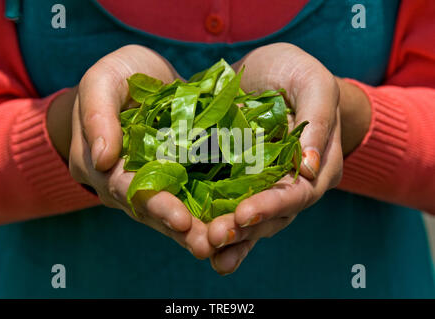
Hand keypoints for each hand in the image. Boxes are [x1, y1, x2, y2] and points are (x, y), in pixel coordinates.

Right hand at [63, 45, 213, 258]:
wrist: (141, 77)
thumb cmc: (116, 76)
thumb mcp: (102, 80)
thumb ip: (98, 115)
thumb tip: (103, 159)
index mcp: (100, 164)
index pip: (125, 189)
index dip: (153, 204)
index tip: (180, 220)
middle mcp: (123, 182)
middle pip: (151, 210)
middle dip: (179, 228)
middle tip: (207, 245)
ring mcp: (151, 183)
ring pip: (171, 211)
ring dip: (195, 230)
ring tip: (221, 244)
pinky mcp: (177, 176)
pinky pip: (190, 198)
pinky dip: (206, 212)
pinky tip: (229, 224)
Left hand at [207, 43, 348, 274]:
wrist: (269, 70)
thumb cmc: (297, 73)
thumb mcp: (313, 83)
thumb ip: (318, 121)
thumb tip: (311, 169)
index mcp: (318, 164)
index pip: (298, 193)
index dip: (272, 206)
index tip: (244, 214)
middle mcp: (294, 182)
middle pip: (273, 215)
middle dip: (244, 230)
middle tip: (216, 239)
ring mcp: (266, 184)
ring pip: (252, 218)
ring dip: (230, 236)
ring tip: (205, 249)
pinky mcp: (240, 179)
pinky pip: (231, 205)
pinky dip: (218, 223)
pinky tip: (202, 244)